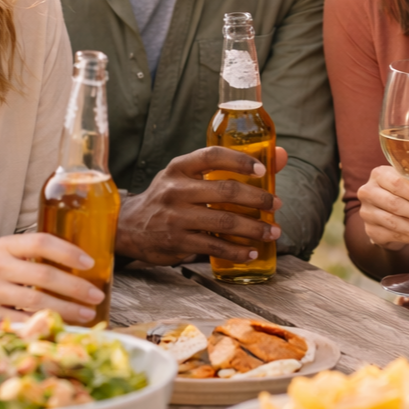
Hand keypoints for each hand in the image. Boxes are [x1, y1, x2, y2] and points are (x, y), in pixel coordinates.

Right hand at [0, 234, 103, 324]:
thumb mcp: (3, 255)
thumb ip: (32, 255)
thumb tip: (78, 262)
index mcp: (6, 246)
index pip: (42, 242)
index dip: (68, 252)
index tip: (90, 263)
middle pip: (44, 276)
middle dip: (75, 287)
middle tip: (96, 295)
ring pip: (36, 302)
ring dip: (67, 310)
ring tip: (87, 313)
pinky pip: (21, 323)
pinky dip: (44, 326)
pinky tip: (61, 328)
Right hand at [115, 146, 287, 266]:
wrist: (128, 226)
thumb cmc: (169, 195)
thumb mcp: (186, 175)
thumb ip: (225, 167)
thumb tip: (279, 156)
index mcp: (180, 167)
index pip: (213, 156)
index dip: (240, 161)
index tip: (263, 170)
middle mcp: (176, 189)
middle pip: (225, 192)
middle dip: (257, 199)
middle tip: (276, 205)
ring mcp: (175, 217)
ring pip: (223, 222)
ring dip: (253, 229)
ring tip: (273, 232)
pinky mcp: (177, 242)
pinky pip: (213, 247)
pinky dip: (236, 251)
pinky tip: (252, 252)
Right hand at [357, 165, 408, 249]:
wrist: (386, 213)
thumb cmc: (403, 195)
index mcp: (380, 174)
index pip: (397, 183)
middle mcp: (368, 191)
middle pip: (394, 203)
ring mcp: (367, 212)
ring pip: (392, 221)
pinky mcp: (370, 230)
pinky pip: (391, 235)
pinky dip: (408, 238)